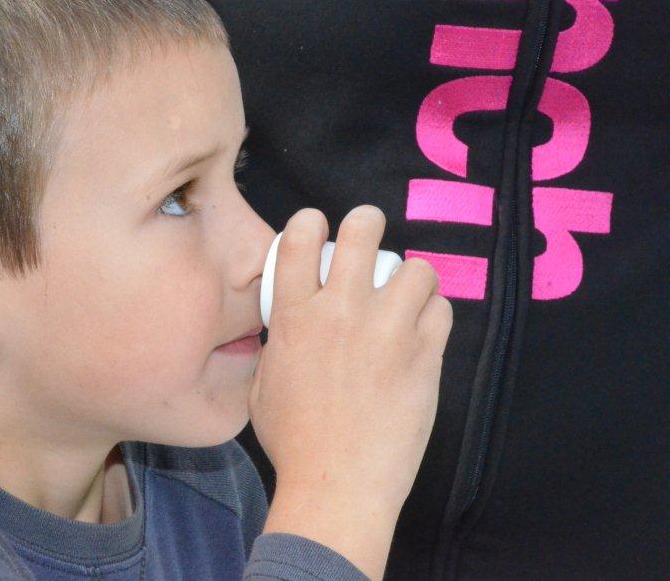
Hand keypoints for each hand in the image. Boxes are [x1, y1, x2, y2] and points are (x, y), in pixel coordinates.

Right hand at [250, 206, 451, 578]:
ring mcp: (389, 332)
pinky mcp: (426, 356)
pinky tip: (421, 329)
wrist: (337, 485)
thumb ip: (280, 342)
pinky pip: (442, 309)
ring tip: (403, 295)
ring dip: (409, 277)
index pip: (300, 237)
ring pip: (416, 267)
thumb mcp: (266, 383)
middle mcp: (342, 312)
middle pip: (363, 230)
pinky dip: (432, 313)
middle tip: (367, 235)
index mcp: (295, 316)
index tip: (318, 229)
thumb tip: (292, 321)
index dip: (310, 222)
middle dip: (366, 222)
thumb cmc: (293, 441)